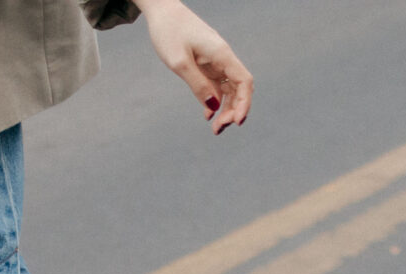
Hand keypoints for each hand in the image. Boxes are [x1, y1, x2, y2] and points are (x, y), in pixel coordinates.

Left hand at [139, 0, 252, 134]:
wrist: (160, 10)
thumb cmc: (169, 31)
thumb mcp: (179, 62)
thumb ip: (197, 85)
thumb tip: (213, 107)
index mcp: (221, 54)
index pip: (244, 82)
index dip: (245, 103)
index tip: (237, 122)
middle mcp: (223, 58)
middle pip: (239, 89)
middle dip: (233, 111)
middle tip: (218, 130)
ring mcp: (215, 61)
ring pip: (229, 89)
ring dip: (225, 109)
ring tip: (215, 128)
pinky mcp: (206, 63)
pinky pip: (216, 85)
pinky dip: (214, 100)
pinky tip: (207, 114)